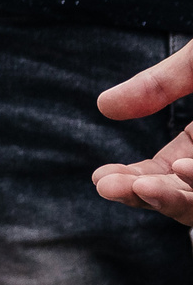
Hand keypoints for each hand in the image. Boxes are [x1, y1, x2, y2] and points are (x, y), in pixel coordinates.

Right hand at [93, 42, 192, 222]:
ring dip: (172, 199)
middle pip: (180, 198)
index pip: (162, 176)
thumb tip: (103, 107)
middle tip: (107, 187)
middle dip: (143, 195)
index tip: (99, 180)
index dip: (130, 182)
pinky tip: (184, 169)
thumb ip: (156, 85)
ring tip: (143, 185)